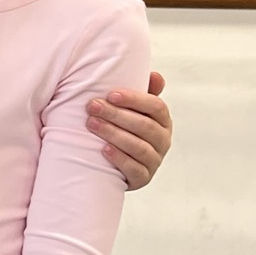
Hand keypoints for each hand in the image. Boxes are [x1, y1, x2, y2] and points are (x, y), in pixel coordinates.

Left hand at [87, 71, 170, 188]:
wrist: (115, 164)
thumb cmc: (125, 129)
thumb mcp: (134, 110)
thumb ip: (144, 92)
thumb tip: (155, 75)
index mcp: (163, 121)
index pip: (157, 107)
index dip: (135, 99)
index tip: (111, 94)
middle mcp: (163, 140)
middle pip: (145, 126)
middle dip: (117, 115)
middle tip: (93, 106)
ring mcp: (154, 161)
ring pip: (139, 147)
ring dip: (114, 134)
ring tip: (92, 124)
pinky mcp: (143, 179)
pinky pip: (134, 170)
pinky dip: (119, 159)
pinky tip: (103, 149)